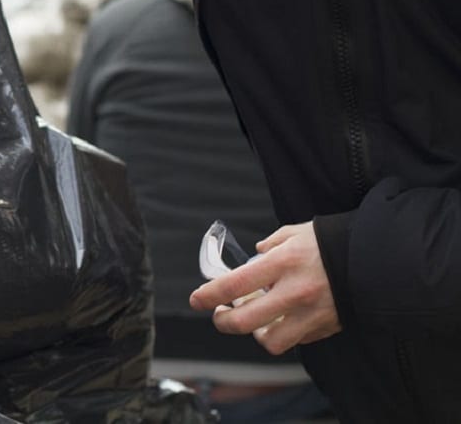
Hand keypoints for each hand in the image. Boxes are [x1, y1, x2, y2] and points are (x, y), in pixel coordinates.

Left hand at [189, 221, 341, 354]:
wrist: (377, 259)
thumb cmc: (332, 242)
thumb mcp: (295, 234)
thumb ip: (270, 246)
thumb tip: (253, 258)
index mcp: (283, 263)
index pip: (234, 285)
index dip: (209, 296)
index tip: (196, 300)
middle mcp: (294, 292)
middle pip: (244, 322)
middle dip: (223, 322)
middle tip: (220, 315)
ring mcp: (311, 314)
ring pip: (270, 341)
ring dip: (255, 333)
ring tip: (254, 320)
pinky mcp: (325, 328)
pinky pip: (296, 339)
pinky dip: (284, 332)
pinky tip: (283, 318)